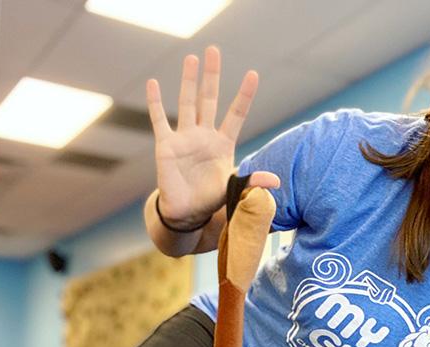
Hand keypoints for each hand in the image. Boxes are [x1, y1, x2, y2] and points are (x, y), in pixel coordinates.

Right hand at [146, 46, 279, 225]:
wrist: (187, 213)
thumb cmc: (211, 200)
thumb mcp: (233, 189)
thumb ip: (252, 182)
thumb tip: (276, 182)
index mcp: (223, 143)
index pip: (236, 114)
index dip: (244, 95)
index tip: (253, 74)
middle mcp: (204, 135)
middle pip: (209, 99)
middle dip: (212, 75)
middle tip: (214, 50)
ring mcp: (184, 138)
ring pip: (187, 103)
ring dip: (188, 80)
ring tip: (192, 58)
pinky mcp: (166, 145)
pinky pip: (159, 120)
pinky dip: (155, 102)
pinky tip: (153, 83)